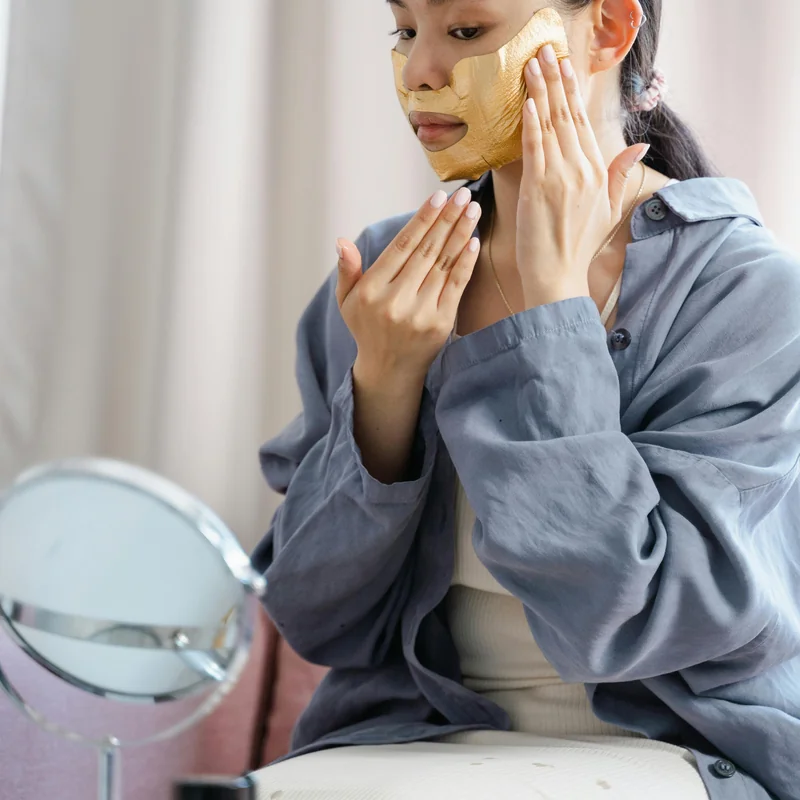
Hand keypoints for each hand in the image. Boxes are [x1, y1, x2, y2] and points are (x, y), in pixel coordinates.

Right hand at [335, 188, 481, 383]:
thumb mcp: (347, 301)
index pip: (401, 247)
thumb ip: (348, 270)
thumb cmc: (368, 328)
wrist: (389, 369)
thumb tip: (342, 241)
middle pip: (426, 251)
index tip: (438, 197)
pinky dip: (466, 263)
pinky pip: (456, 287)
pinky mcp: (440, 324)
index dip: (421, 220)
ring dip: (461, 234)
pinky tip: (473, 242)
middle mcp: (395, 302)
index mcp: (371, 291)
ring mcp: (420, 314)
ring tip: (473, 210)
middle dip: (447, 219)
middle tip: (464, 194)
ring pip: (443, 265)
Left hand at [516, 44, 649, 306]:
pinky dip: (532, 123)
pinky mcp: (538, 188)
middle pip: (567, 117)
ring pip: (550, 126)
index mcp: (597, 172)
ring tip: (533, 65)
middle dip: (555, 82)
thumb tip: (639, 148)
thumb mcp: (608, 210)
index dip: (572, 93)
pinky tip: (528, 101)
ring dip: (540, 92)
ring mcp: (560, 177)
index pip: (583, 124)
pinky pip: (535, 148)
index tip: (565, 69)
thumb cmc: (579, 247)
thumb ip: (619, 175)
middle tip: (545, 53)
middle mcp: (581, 170)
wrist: (559, 277)